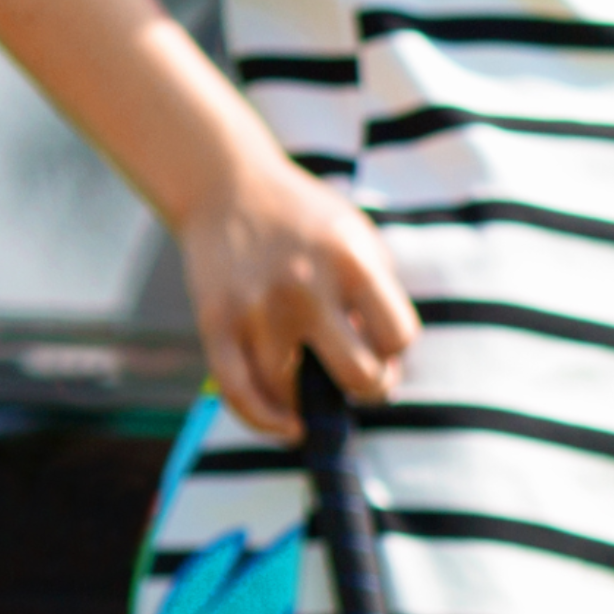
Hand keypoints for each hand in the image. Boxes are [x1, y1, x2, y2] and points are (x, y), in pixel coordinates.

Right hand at [173, 158, 415, 437]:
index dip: (396, 350)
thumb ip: (376, 297)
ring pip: (296, 393)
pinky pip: (240, 393)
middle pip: (358, 375)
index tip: (380, 343)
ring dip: (315, 407)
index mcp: (350, 261)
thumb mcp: (357, 240)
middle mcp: (304, 286)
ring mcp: (256, 307)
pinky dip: (266, 422)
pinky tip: (289, 428)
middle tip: (359, 378)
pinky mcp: (214, 322)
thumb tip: (382, 367)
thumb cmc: (306, 222)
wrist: (228, 185)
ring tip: (321, 400)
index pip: (398, 337)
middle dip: (369, 387)